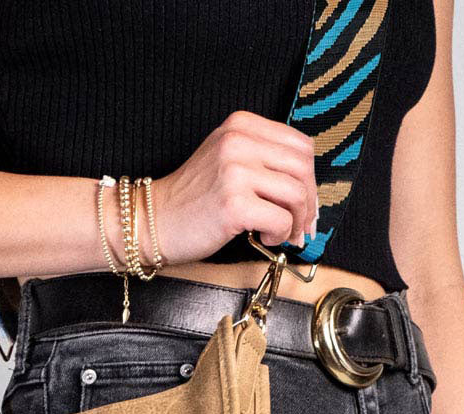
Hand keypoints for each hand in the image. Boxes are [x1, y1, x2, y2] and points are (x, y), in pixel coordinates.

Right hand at [149, 110, 317, 264]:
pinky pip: (280, 219)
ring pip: (297, 194)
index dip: (310, 178)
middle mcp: (238, 141)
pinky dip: (279, 234)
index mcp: (241, 125)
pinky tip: (264, 238)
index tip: (306, 203)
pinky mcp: (234, 203)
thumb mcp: (226, 160)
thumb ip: (261, 159)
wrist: (153, 221)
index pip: (300, 145)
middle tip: (301, 225)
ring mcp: (235, 170)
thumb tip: (306, 184)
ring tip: (282, 234)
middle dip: (309, 203)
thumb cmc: (191, 200)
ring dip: (296, 222)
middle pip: (303, 168)